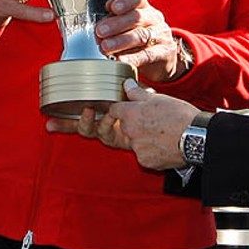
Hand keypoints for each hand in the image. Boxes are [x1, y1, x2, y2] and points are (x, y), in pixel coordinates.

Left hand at [46, 81, 196, 170]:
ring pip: (119, 141)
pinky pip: (137, 154)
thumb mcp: (159, 99)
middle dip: (77, 125)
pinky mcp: (144, 161)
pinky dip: (143, 149)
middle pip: (100, 130)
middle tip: (49, 125)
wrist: (199, 138)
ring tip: (99, 130)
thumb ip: (139, 94)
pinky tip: (156, 143)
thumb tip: (126, 86)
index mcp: (129, 112)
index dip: (96, 109)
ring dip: (116, 135)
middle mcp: (128, 130)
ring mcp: (135, 147)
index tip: (77, 111)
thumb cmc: (181, 116)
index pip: (108, 109)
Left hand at [95, 0, 185, 82]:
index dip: (125, 1)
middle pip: (137, 17)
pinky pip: (147, 55)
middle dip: (116, 24)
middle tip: (100, 31)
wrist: (161, 59)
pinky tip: (120, 59)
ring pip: (141, 35)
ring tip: (105, 47)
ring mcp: (160, 35)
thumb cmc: (138, 37)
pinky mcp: (164, 54)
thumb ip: (113, 21)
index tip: (111, 8)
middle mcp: (154, 18)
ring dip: (120, 41)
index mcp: (144, 7)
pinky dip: (132, 58)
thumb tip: (97, 27)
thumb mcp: (127, 25)